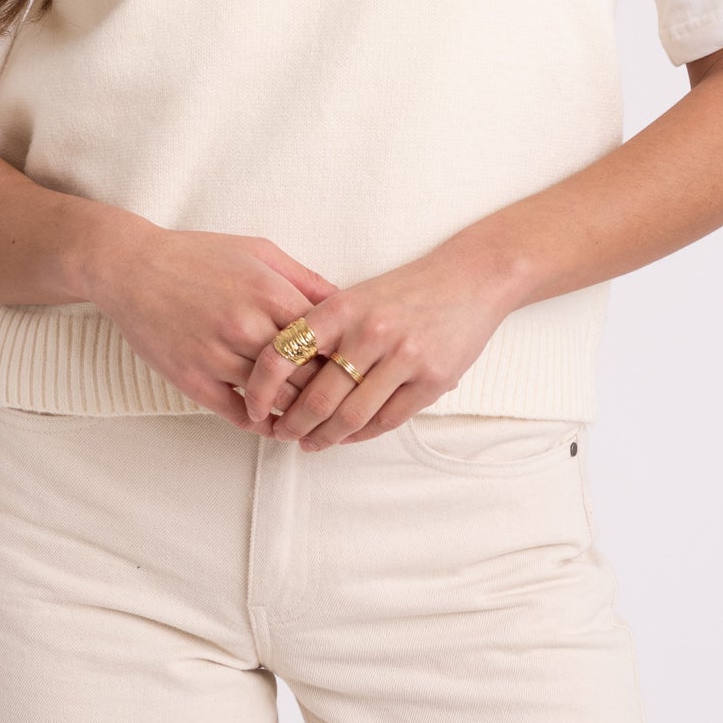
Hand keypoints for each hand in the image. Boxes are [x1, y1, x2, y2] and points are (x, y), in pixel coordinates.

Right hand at [84, 218, 339, 428]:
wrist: (132, 267)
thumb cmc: (198, 256)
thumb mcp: (259, 252)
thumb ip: (304, 278)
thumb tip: (344, 302)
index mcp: (269, 293)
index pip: (326, 338)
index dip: (344, 355)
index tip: (352, 364)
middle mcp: (247, 327)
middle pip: (306, 374)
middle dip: (326, 389)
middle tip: (338, 399)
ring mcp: (218, 356)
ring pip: (275, 398)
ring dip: (296, 411)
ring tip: (311, 416)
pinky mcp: (192, 379)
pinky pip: (237, 414)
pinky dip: (260, 423)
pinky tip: (271, 422)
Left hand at [238, 246, 510, 449]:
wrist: (469, 279)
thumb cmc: (405, 290)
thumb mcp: (356, 295)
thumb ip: (321, 327)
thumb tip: (279, 373)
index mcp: (342, 307)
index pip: (284, 354)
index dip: (260, 388)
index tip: (253, 406)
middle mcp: (370, 331)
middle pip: (317, 397)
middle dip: (292, 424)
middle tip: (280, 434)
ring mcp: (403, 357)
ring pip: (351, 416)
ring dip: (324, 437)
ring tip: (310, 442)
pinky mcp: (431, 379)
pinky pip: (387, 420)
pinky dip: (361, 435)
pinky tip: (347, 436)